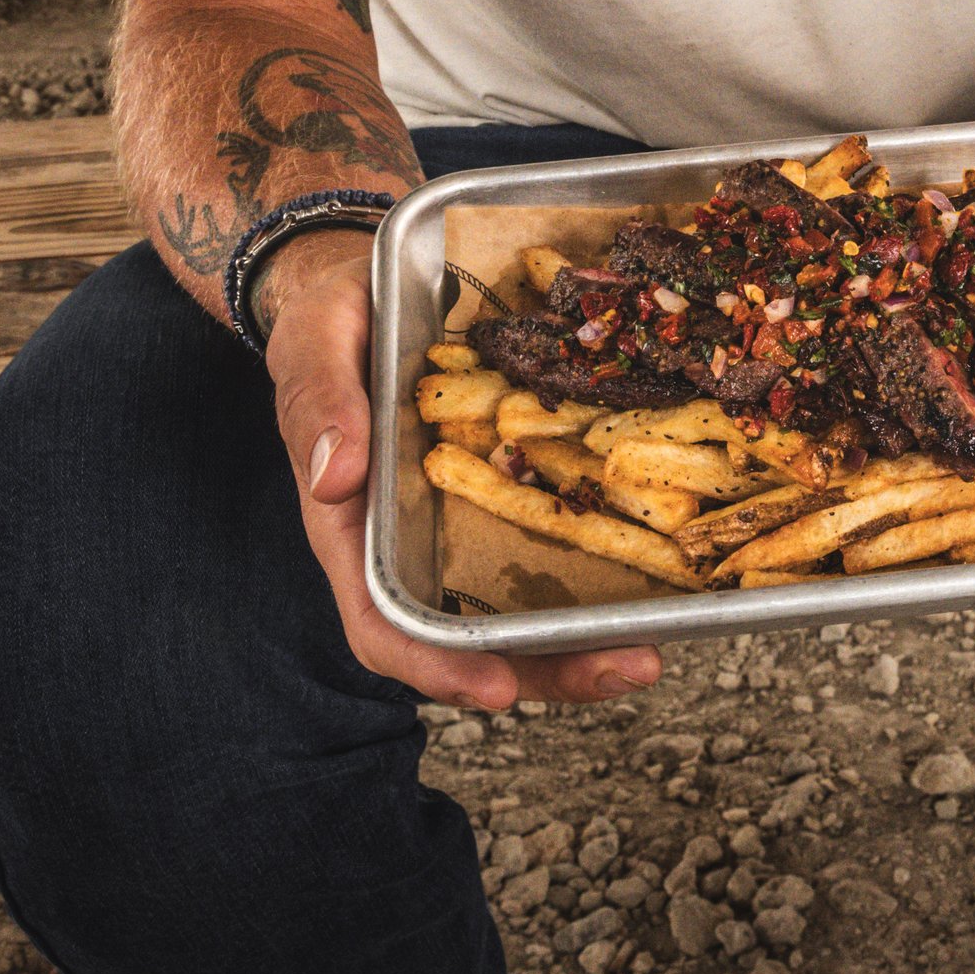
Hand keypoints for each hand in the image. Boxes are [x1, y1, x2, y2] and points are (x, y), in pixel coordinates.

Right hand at [260, 233, 661, 713]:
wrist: (370, 285)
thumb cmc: (333, 321)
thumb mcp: (315, 342)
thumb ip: (322, 403)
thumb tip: (339, 478)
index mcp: (356, 528)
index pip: (384, 623)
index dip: (438, 666)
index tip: (499, 689)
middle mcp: (414, 546)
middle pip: (474, 641)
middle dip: (550, 670)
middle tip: (629, 666)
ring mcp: (467, 528)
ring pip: (523, 612)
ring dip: (587, 643)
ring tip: (652, 649)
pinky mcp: (513, 495)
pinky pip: (556, 545)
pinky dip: (603, 573)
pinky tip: (659, 579)